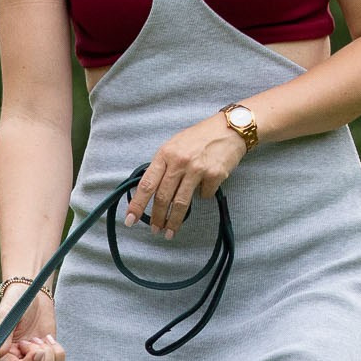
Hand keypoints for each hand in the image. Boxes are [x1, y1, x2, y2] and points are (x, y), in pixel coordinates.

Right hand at [0, 282, 64, 360]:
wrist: (33, 294)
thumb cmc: (16, 303)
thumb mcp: (7, 315)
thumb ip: (2, 335)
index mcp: (2, 354)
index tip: (38, 352)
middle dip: (39, 355)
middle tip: (34, 337)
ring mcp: (33, 360)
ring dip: (48, 354)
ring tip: (40, 337)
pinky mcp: (48, 356)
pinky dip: (58, 353)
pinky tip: (49, 338)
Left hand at [124, 113, 247, 236]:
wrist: (230, 128)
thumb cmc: (199, 137)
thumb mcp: (174, 145)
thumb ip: (163, 165)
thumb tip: (151, 189)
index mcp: (165, 154)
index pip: (147, 184)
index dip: (137, 204)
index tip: (130, 219)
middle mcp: (179, 162)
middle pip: (163, 197)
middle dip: (157, 218)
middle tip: (155, 230)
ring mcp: (197, 169)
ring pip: (181, 203)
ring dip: (174, 221)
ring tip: (169, 232)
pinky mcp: (214, 175)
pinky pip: (204, 195)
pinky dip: (203, 195)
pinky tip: (205, 187)